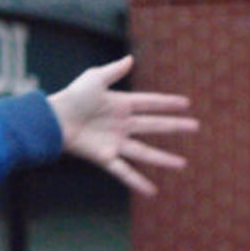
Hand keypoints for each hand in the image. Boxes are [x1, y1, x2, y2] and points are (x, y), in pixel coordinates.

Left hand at [48, 56, 198, 195]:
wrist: (54, 120)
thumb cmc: (71, 97)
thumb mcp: (94, 79)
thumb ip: (113, 71)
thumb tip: (130, 59)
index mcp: (121, 104)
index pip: (150, 103)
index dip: (167, 103)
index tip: (186, 103)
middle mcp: (122, 124)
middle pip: (154, 125)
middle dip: (175, 126)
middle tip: (196, 127)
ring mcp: (115, 142)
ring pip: (145, 152)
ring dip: (164, 159)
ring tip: (183, 164)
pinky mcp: (106, 157)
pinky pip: (125, 171)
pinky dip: (138, 182)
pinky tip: (152, 191)